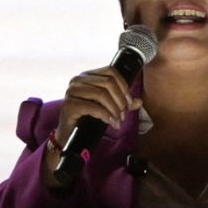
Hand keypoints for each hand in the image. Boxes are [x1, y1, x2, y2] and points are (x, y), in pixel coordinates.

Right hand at [43, 66, 141, 185]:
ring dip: (114, 109)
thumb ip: (122, 104)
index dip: (124, 86)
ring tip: (118, 120)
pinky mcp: (69, 105)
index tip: (129, 102)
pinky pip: (93, 107)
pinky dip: (105, 115)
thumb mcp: (108, 108)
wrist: (70, 136)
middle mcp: (78, 80)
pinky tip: (110, 122)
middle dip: (120, 100)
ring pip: (101, 94)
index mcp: (87, 76)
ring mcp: (71, 91)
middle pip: (108, 82)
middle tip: (123, 115)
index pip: (111, 71)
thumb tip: (139, 101)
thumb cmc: (88, 119)